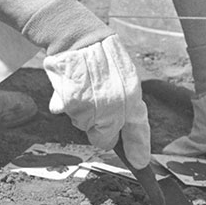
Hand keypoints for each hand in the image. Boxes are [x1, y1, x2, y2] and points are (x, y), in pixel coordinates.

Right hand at [41, 35, 151, 167]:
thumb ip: (133, 118)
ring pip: (83, 126)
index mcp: (133, 99)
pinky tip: (72, 86)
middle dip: (101, 129)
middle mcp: (113, 106)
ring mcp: (90, 106)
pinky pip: (66, 113)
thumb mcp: (129, 83)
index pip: (137, 132)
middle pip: (104, 139)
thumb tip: (139, 157)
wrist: (81, 39)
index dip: (138, 151)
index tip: (139, 165)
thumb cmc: (106, 62)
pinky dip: (66, 103)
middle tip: (98, 106)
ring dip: (82, 114)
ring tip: (85, 89)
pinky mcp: (68, 102)